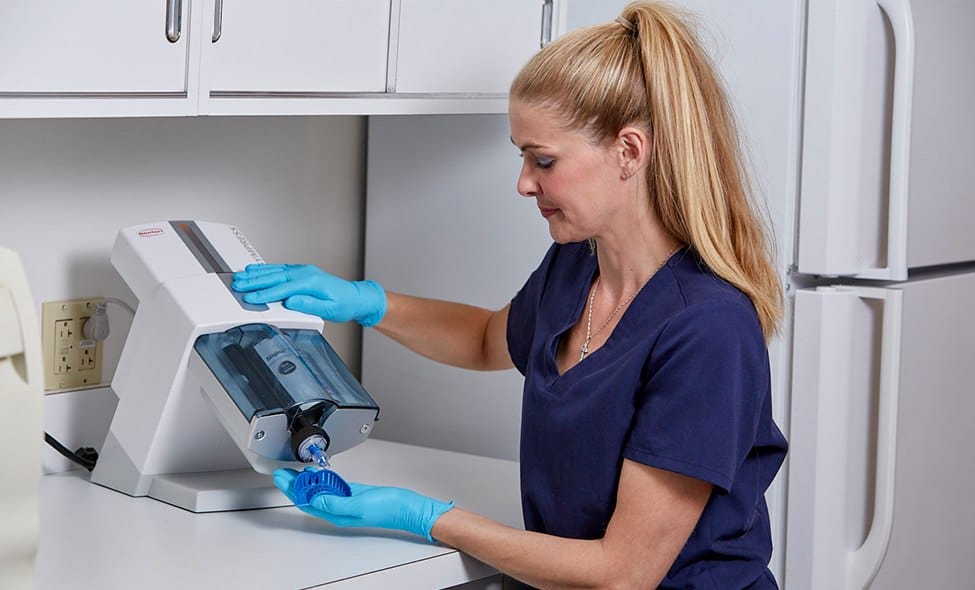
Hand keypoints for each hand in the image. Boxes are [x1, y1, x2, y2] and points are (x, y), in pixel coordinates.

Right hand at [232, 264, 385, 326]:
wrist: (356, 297)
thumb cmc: (344, 304)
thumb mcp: (330, 309)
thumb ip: (310, 305)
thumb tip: (292, 302)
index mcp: (311, 282)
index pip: (283, 289)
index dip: (265, 294)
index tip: (251, 298)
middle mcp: (306, 273)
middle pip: (275, 277)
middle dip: (255, 281)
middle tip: (238, 284)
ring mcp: (303, 270)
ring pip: (275, 271)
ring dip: (257, 274)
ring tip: (241, 276)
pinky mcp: (301, 272)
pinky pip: (280, 269)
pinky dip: (266, 270)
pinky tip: (256, 271)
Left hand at [273, 468, 453, 542]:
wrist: (406, 506)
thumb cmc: (387, 508)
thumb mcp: (359, 504)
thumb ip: (336, 502)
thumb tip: (315, 498)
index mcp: (336, 513)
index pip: (306, 501)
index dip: (291, 490)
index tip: (281, 478)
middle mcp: (337, 508)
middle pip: (308, 496)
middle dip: (292, 485)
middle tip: (280, 473)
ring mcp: (344, 500)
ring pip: (317, 491)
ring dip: (303, 482)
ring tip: (291, 472)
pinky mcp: (352, 493)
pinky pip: (330, 486)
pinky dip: (320, 479)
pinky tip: (315, 474)